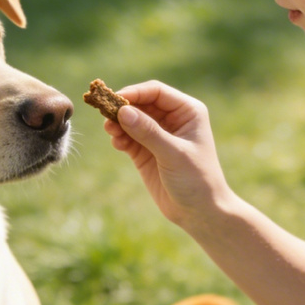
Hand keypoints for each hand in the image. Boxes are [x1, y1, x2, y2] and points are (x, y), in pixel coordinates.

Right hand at [102, 81, 233, 227]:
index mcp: (187, 111)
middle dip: (123, 108)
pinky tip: (117, 143)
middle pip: (141, 103)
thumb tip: (123, 111)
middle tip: (105, 115)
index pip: (156, 92)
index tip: (115, 100)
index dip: (135, 93)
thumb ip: (149, 132)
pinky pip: (128, 137)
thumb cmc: (197, 180)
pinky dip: (120, 138)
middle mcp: (173, 119)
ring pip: (132, 120)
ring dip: (118, 123)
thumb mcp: (174, 154)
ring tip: (110, 131)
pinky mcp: (146, 152)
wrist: (199, 212)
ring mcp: (158, 135)